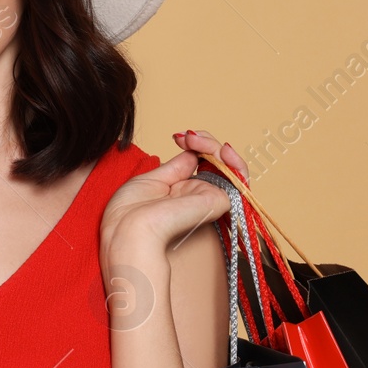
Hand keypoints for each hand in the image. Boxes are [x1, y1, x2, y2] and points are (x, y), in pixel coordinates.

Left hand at [100, 130, 249, 259]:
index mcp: (181, 193)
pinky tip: (219, 151)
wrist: (129, 230)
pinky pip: (238, 177)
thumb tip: (193, 153)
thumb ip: (177, 168)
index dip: (196, 146)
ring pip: (230, 168)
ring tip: (198, 140)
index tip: (179, 138)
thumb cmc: (130, 214)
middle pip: (218, 164)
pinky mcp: (219, 202)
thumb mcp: (152, 181)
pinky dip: (232, 160)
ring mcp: (209, 198)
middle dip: (207, 143)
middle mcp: (197, 195)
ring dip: (218, 147)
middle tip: (188, 137)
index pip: (200, 166)